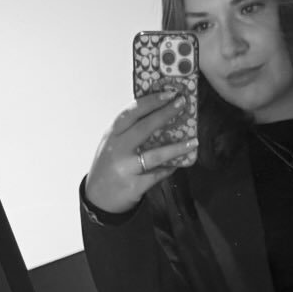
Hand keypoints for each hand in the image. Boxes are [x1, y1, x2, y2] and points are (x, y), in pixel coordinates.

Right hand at [84, 90, 198, 213]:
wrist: (98, 198)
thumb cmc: (110, 166)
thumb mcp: (113, 145)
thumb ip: (130, 132)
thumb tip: (160, 114)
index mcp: (112, 135)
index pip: (131, 113)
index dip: (150, 102)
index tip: (168, 93)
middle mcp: (117, 149)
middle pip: (143, 128)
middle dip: (165, 114)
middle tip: (182, 104)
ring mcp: (125, 168)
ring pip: (155, 155)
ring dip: (177, 147)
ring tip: (194, 141)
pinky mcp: (134, 185)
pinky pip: (157, 175)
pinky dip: (169, 168)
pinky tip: (179, 164)